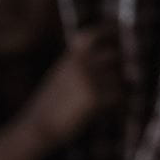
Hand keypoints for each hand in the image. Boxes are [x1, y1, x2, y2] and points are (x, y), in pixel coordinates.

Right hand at [23, 26, 123, 147]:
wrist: (37, 127)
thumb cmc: (48, 107)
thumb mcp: (59, 77)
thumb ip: (77, 66)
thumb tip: (106, 64)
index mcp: (69, 57)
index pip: (92, 35)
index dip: (108, 32)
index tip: (118, 35)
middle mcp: (80, 64)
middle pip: (114, 55)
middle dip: (119, 68)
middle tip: (122, 79)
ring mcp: (88, 79)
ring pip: (119, 78)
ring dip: (117, 89)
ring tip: (108, 101)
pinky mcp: (95, 97)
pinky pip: (118, 95)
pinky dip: (118, 103)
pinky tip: (110, 110)